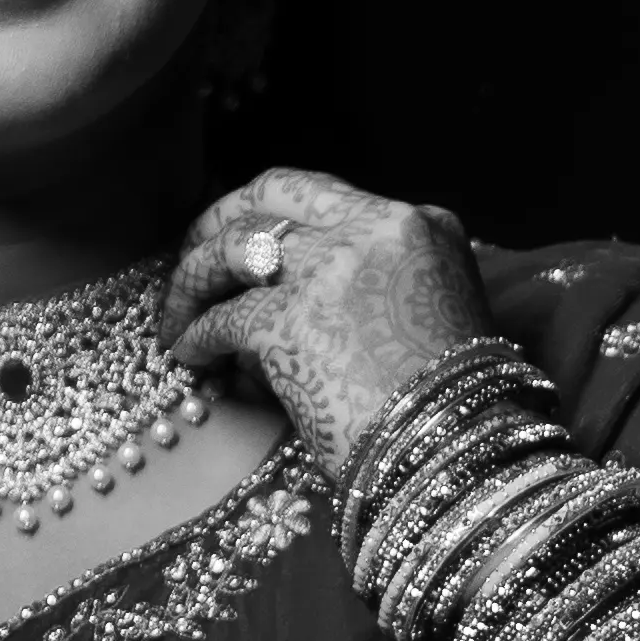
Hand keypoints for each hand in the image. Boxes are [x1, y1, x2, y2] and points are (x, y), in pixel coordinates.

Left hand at [155, 167, 489, 473]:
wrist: (463, 448)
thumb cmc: (459, 398)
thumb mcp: (437, 307)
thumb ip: (382, 278)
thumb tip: (294, 293)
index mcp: (419, 223)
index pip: (321, 192)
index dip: (270, 211)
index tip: (244, 233)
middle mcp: (372, 229)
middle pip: (268, 197)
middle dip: (217, 222)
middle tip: (190, 253)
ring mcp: (328, 271)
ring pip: (231, 252)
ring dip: (192, 284)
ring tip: (176, 319)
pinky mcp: (288, 323)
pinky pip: (221, 319)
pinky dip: (197, 339)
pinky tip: (192, 358)